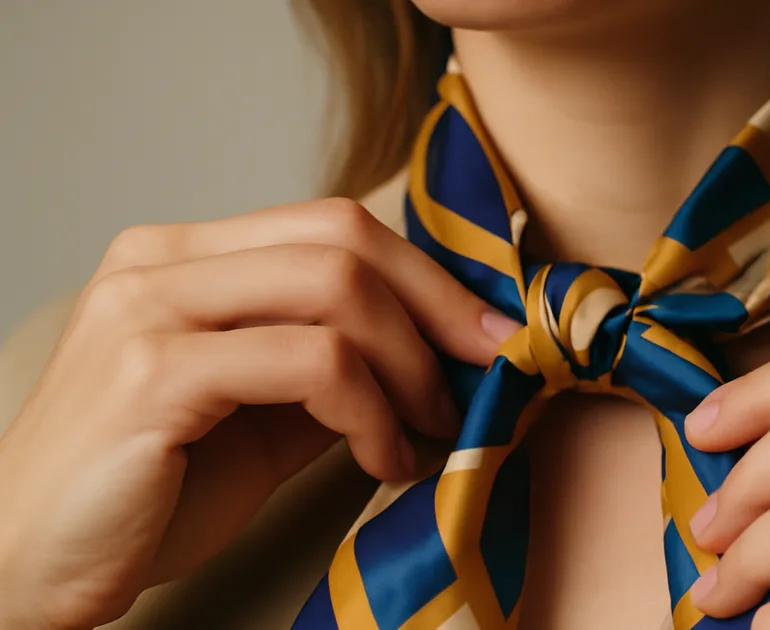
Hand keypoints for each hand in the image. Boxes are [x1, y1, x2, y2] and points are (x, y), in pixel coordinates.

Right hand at [0, 199, 520, 629]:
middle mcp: (160, 261)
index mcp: (182, 255)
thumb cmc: (149, 490)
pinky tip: (382, 458)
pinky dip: (370, 410)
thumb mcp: (263, 414)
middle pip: (343, 239)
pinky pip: (310, 363)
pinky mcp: (153, 373)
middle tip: (486, 367)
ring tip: (426, 430)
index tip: (487, 330)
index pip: (332, 224)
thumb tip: (437, 352)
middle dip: (437, 306)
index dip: (427, 274)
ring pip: (334, 290)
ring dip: (409, 365)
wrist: (32, 565)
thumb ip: (334, 369)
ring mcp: (150, 310)